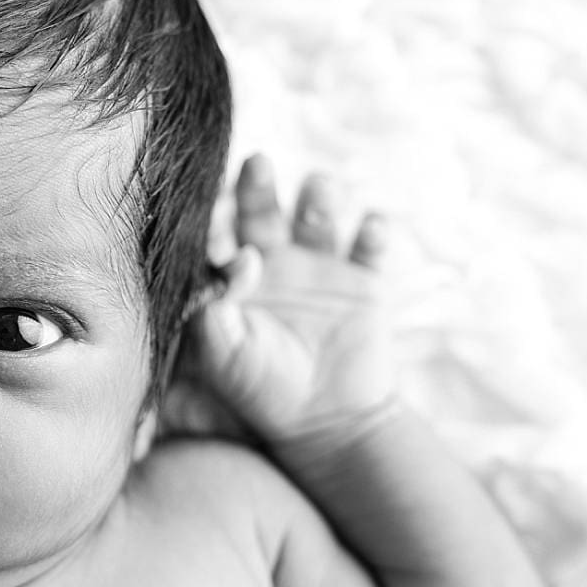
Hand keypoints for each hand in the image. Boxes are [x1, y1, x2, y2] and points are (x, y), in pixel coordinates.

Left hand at [171, 155, 394, 449]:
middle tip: (257, 163)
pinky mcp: (365, 278)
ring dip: (317, 197)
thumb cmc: (266, 390)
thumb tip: (228, 270)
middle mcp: (276, 258)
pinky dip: (373, 232)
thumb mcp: (228, 358)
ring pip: (317, 215)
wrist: (328, 424)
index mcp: (236, 273)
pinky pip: (371, 246)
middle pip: (264, 209)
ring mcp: (322, 264)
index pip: (220, 230)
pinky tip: (371, 225)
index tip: (213, 208)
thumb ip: (214, 317)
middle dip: (259, 186)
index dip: (216, 214)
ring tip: (318, 187)